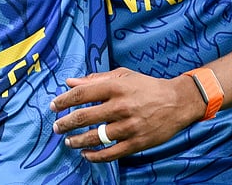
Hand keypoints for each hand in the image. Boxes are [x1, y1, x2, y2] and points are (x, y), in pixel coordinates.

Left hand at [49, 67, 205, 161]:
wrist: (177, 102)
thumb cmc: (147, 86)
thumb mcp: (122, 76)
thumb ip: (95, 80)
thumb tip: (70, 82)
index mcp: (115, 87)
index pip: (81, 94)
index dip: (63, 100)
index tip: (53, 106)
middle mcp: (120, 107)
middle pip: (84, 117)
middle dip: (65, 123)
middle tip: (57, 127)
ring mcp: (129, 126)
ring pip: (95, 137)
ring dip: (77, 141)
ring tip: (68, 141)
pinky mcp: (137, 143)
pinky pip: (110, 153)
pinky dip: (95, 156)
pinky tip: (86, 154)